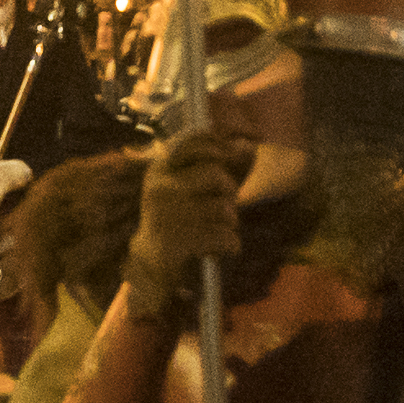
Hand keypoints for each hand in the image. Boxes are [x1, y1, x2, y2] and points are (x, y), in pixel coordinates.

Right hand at [125, 129, 241, 284]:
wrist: (153, 260)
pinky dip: (231, 245)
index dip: (223, 148)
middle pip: (215, 174)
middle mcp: (158, 186)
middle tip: (224, 205)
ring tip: (219, 229)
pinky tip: (220, 249)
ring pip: (223, 208)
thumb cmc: (183, 217)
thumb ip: (227, 164)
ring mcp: (164, 213)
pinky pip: (225, 236)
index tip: (233, 160)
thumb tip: (250, 145)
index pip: (196, 142)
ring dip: (230, 222)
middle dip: (229, 191)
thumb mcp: (200, 186)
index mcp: (161, 167)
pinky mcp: (174, 241)